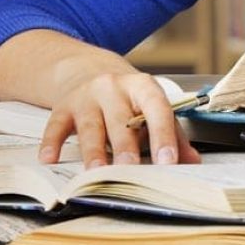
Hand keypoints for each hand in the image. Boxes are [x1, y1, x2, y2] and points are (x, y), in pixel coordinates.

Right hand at [39, 71, 200, 168]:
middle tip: (130, 169)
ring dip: (94, 151)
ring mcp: (87, 96)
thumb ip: (174, 135)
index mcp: (144, 88)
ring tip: (97, 172)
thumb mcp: (153, 109)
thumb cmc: (129, 99)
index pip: (158, 110)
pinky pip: (56, 125)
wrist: (91, 72)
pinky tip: (50, 159)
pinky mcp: (63, 106)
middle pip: (121, 120)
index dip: (163, 136)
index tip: (167, 161)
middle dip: (126, 147)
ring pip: (91, 126)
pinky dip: (52, 143)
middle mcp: (114, 88)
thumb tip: (193, 162)